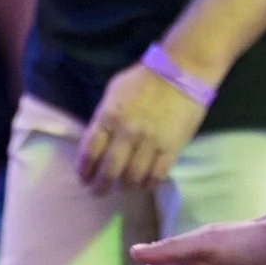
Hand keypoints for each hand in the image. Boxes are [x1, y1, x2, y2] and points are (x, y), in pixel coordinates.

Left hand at [78, 58, 206, 193]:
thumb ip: (104, 115)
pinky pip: (157, 174)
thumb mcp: (114, 91)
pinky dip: (149, 183)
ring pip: (133, 176)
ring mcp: (150, 142)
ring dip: (125, 186)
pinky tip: (145, 184)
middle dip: (101, 185)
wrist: (181, 72)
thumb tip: (98, 137)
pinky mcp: (171, 147)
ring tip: (123, 188)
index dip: (85, 169)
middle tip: (98, 192)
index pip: (91, 151)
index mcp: (109, 116)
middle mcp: (127, 133)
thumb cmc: (144, 79)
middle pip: (110, 169)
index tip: (84, 178)